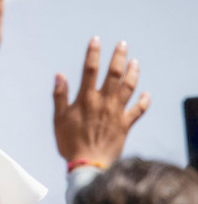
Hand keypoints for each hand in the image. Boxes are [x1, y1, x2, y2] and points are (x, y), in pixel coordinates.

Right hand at [53, 38, 149, 166]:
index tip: (95, 40)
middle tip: (122, 44)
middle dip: (118, 57)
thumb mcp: (58, 118)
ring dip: (133, 73)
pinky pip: (139, 110)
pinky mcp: (126, 124)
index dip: (93, 53)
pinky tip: (146, 94)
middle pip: (114, 74)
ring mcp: (117, 112)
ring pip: (129, 87)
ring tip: (135, 62)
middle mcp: (104, 102)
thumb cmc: (69, 142)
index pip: (90, 70)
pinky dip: (144, 101)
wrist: (88, 163)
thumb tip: (60, 75)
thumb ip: (60, 96)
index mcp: (86, 99)